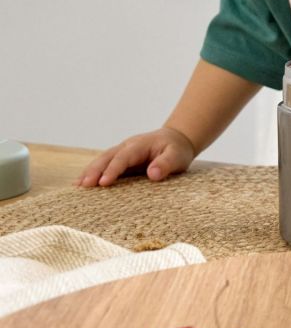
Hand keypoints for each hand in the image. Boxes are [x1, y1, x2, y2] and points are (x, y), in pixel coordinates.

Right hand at [75, 127, 195, 187]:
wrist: (176, 140)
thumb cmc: (177, 149)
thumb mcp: (177, 156)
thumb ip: (166, 164)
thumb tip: (153, 174)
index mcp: (140, 145)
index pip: (123, 157)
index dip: (113, 170)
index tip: (103, 183)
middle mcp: (127, 147)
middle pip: (107, 157)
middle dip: (94, 171)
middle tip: (83, 186)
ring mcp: (121, 153)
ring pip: (102, 160)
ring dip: (89, 172)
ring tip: (77, 187)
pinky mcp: (120, 161)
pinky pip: (104, 166)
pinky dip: (92, 174)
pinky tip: (82, 185)